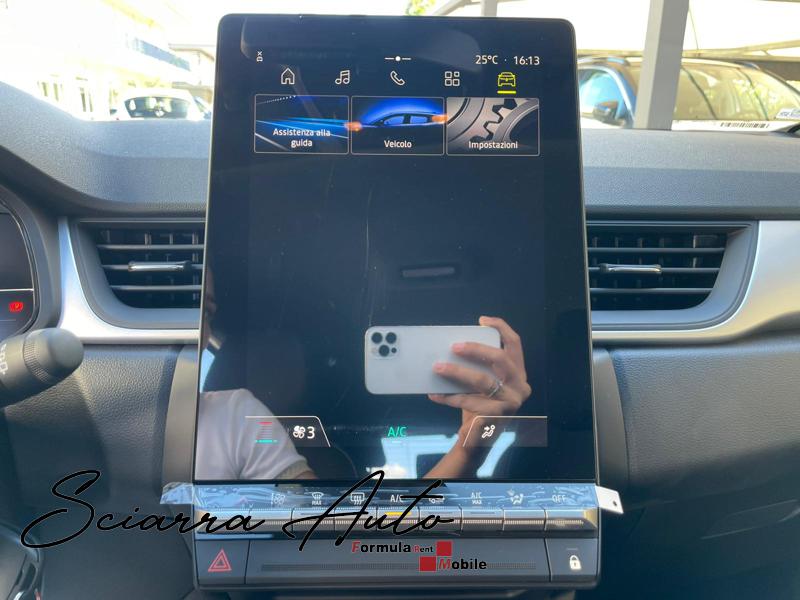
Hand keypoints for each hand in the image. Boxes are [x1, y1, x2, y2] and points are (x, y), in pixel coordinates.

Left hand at [428, 316, 530, 447]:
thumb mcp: (486, 380)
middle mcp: (520, 386)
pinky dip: (449, 397)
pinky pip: (469, 402)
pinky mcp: (496, 417)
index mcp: (518, 372)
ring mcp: (510, 403)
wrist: (481, 438)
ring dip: (457, 372)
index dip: (501, 328)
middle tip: (454, 347)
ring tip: (437, 368)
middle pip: (500, 359)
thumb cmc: (481, 402)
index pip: (515, 344)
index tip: (482, 320)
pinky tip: (434, 393)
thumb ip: (480, 365)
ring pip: (483, 382)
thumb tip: (454, 346)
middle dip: (476, 349)